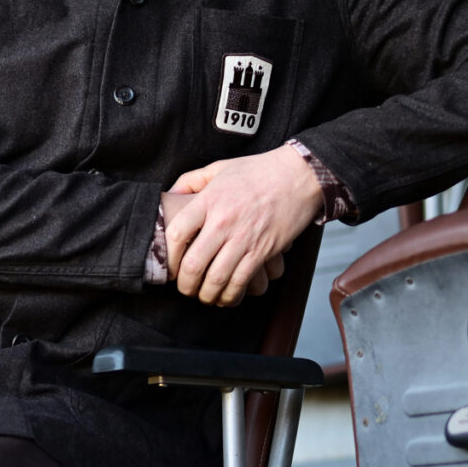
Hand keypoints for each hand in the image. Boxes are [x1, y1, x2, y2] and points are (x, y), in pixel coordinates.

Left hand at [160, 145, 322, 305]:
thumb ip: (191, 181)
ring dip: (206, 294)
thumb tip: (171, 195)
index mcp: (208, 201)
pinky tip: (226, 297)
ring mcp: (243, 238)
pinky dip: (231, 295)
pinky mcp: (263, 250)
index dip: (168, 257)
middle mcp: (223, 221)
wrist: (299, 175)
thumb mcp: (219, 168)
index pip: (177, 235)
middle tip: (185, 288)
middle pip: (193, 264)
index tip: (169, 266)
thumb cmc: (258, 171)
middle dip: (185, 284)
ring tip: (204, 297)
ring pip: (216, 278)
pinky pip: (242, 280)